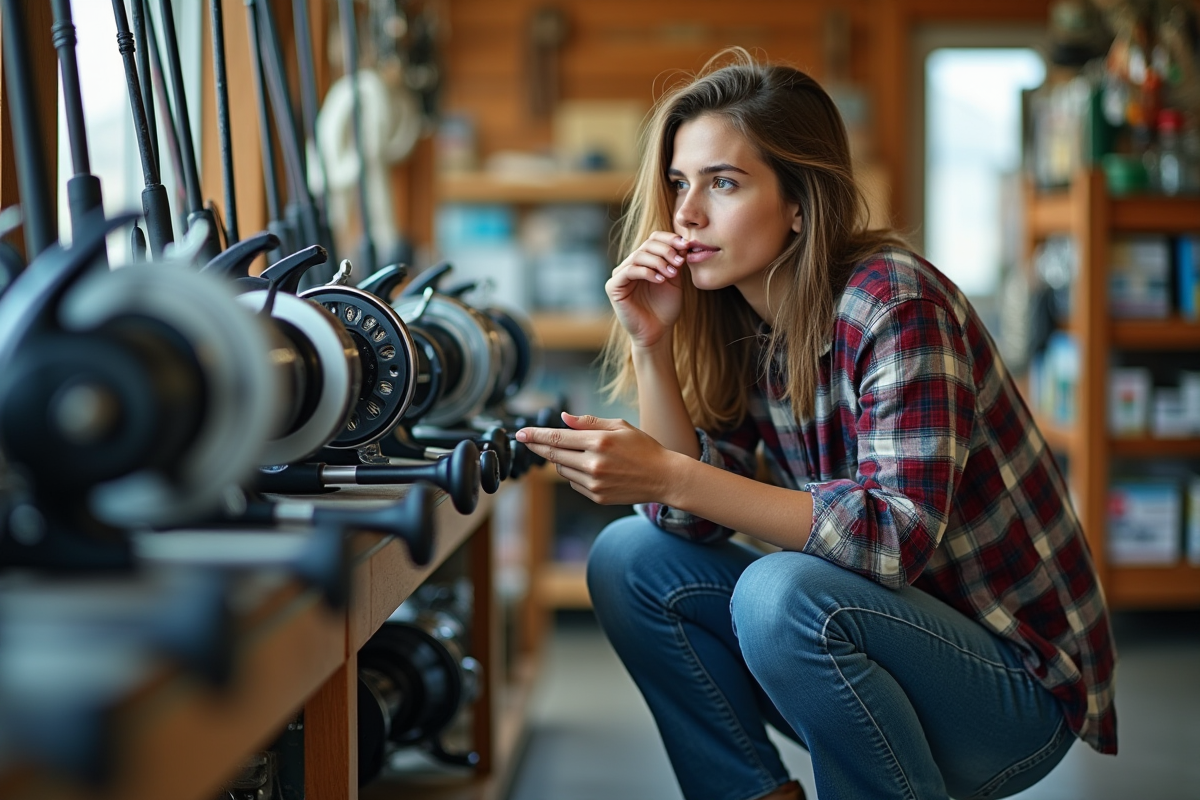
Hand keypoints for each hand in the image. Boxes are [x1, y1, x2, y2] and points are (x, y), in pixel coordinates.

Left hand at [516, 412, 676, 504]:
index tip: (520, 433)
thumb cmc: (643, 447)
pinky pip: (574, 483)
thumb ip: (589, 422)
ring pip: (562, 469)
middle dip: (537, 446)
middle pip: (554, 454)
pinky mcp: (597, 497)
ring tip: (569, 451)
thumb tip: (562, 418)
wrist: (664, 477)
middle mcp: (594, 463)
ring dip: (558, 459)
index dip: (535, 435)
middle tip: (526, 439)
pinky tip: (585, 466)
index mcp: (599, 442)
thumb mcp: (619, 426)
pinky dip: (573, 473)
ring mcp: (594, 483)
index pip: (557, 437)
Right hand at [606, 231, 685, 348]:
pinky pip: (630, 271)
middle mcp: (630, 265)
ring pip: (639, 256)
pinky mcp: (614, 287)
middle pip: (647, 245)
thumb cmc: (665, 308)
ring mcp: (620, 275)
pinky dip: (647, 272)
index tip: (686, 245)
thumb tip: (683, 242)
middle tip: (680, 262)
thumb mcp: (674, 280)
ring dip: (659, 262)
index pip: (653, 239)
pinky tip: (660, 280)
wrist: (657, 332)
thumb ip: (675, 261)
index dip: (669, 238)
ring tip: (672, 273)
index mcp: (644, 261)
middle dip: (666, 251)